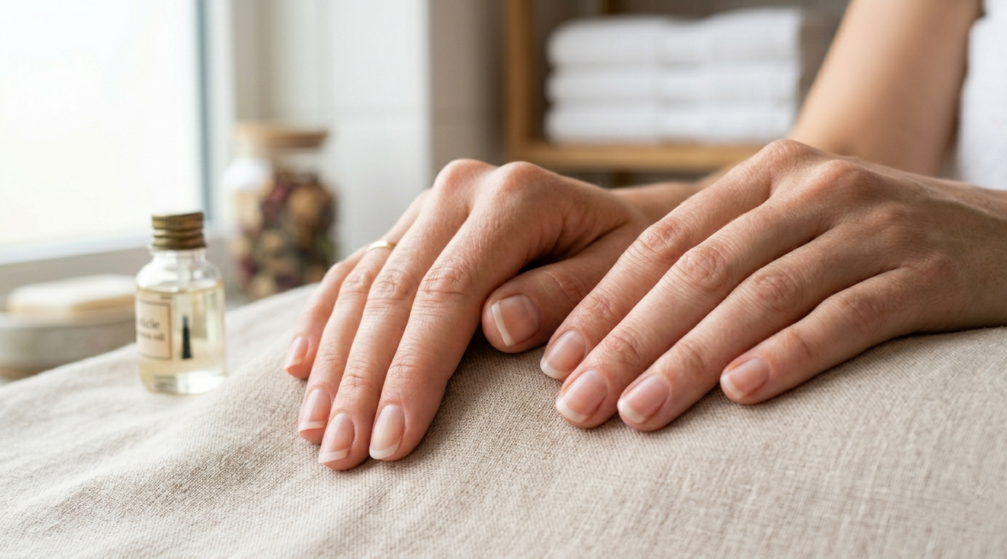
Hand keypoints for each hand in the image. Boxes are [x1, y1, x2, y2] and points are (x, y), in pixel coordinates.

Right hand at [284, 160, 689, 468]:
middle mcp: (461, 190)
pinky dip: (324, 321)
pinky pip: (355, 271)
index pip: (448, 293)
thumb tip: (496, 324)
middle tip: (341, 454)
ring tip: (316, 432)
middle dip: (363, 380)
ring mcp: (430, 206)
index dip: (415, 370)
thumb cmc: (630, 262)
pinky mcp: (412, 226)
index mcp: (514, 197)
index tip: (393, 440)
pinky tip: (300, 367)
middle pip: (394, 292)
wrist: (621, 222)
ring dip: (333, 362)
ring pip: (363, 284)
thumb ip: (563, 295)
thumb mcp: (621, 275)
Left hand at [541, 140, 1006, 429]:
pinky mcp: (924, 271)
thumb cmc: (873, 247)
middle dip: (629, 341)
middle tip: (576, 404)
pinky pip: (844, 316)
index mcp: (766, 176)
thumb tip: (617, 333)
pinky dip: (788, 354)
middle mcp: (811, 189)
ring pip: (759, 295)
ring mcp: (869, 226)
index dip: (604, 302)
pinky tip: (741, 394)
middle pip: (699, 270)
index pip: (664, 241)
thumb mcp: (793, 230)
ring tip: (637, 414)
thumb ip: (720, 259)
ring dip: (689, 360)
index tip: (554, 361)